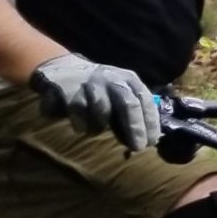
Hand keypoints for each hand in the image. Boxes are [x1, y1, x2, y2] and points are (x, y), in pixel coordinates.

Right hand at [31, 54, 160, 152]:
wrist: (64, 69)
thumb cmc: (99, 89)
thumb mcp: (119, 93)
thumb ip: (131, 112)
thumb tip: (145, 140)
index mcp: (130, 80)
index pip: (145, 100)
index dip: (150, 122)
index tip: (152, 142)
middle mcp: (113, 79)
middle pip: (129, 104)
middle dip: (135, 128)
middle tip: (138, 148)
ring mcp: (92, 83)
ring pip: (102, 111)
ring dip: (100, 126)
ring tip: (95, 130)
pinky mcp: (70, 89)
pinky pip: (80, 114)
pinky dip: (82, 125)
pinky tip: (80, 126)